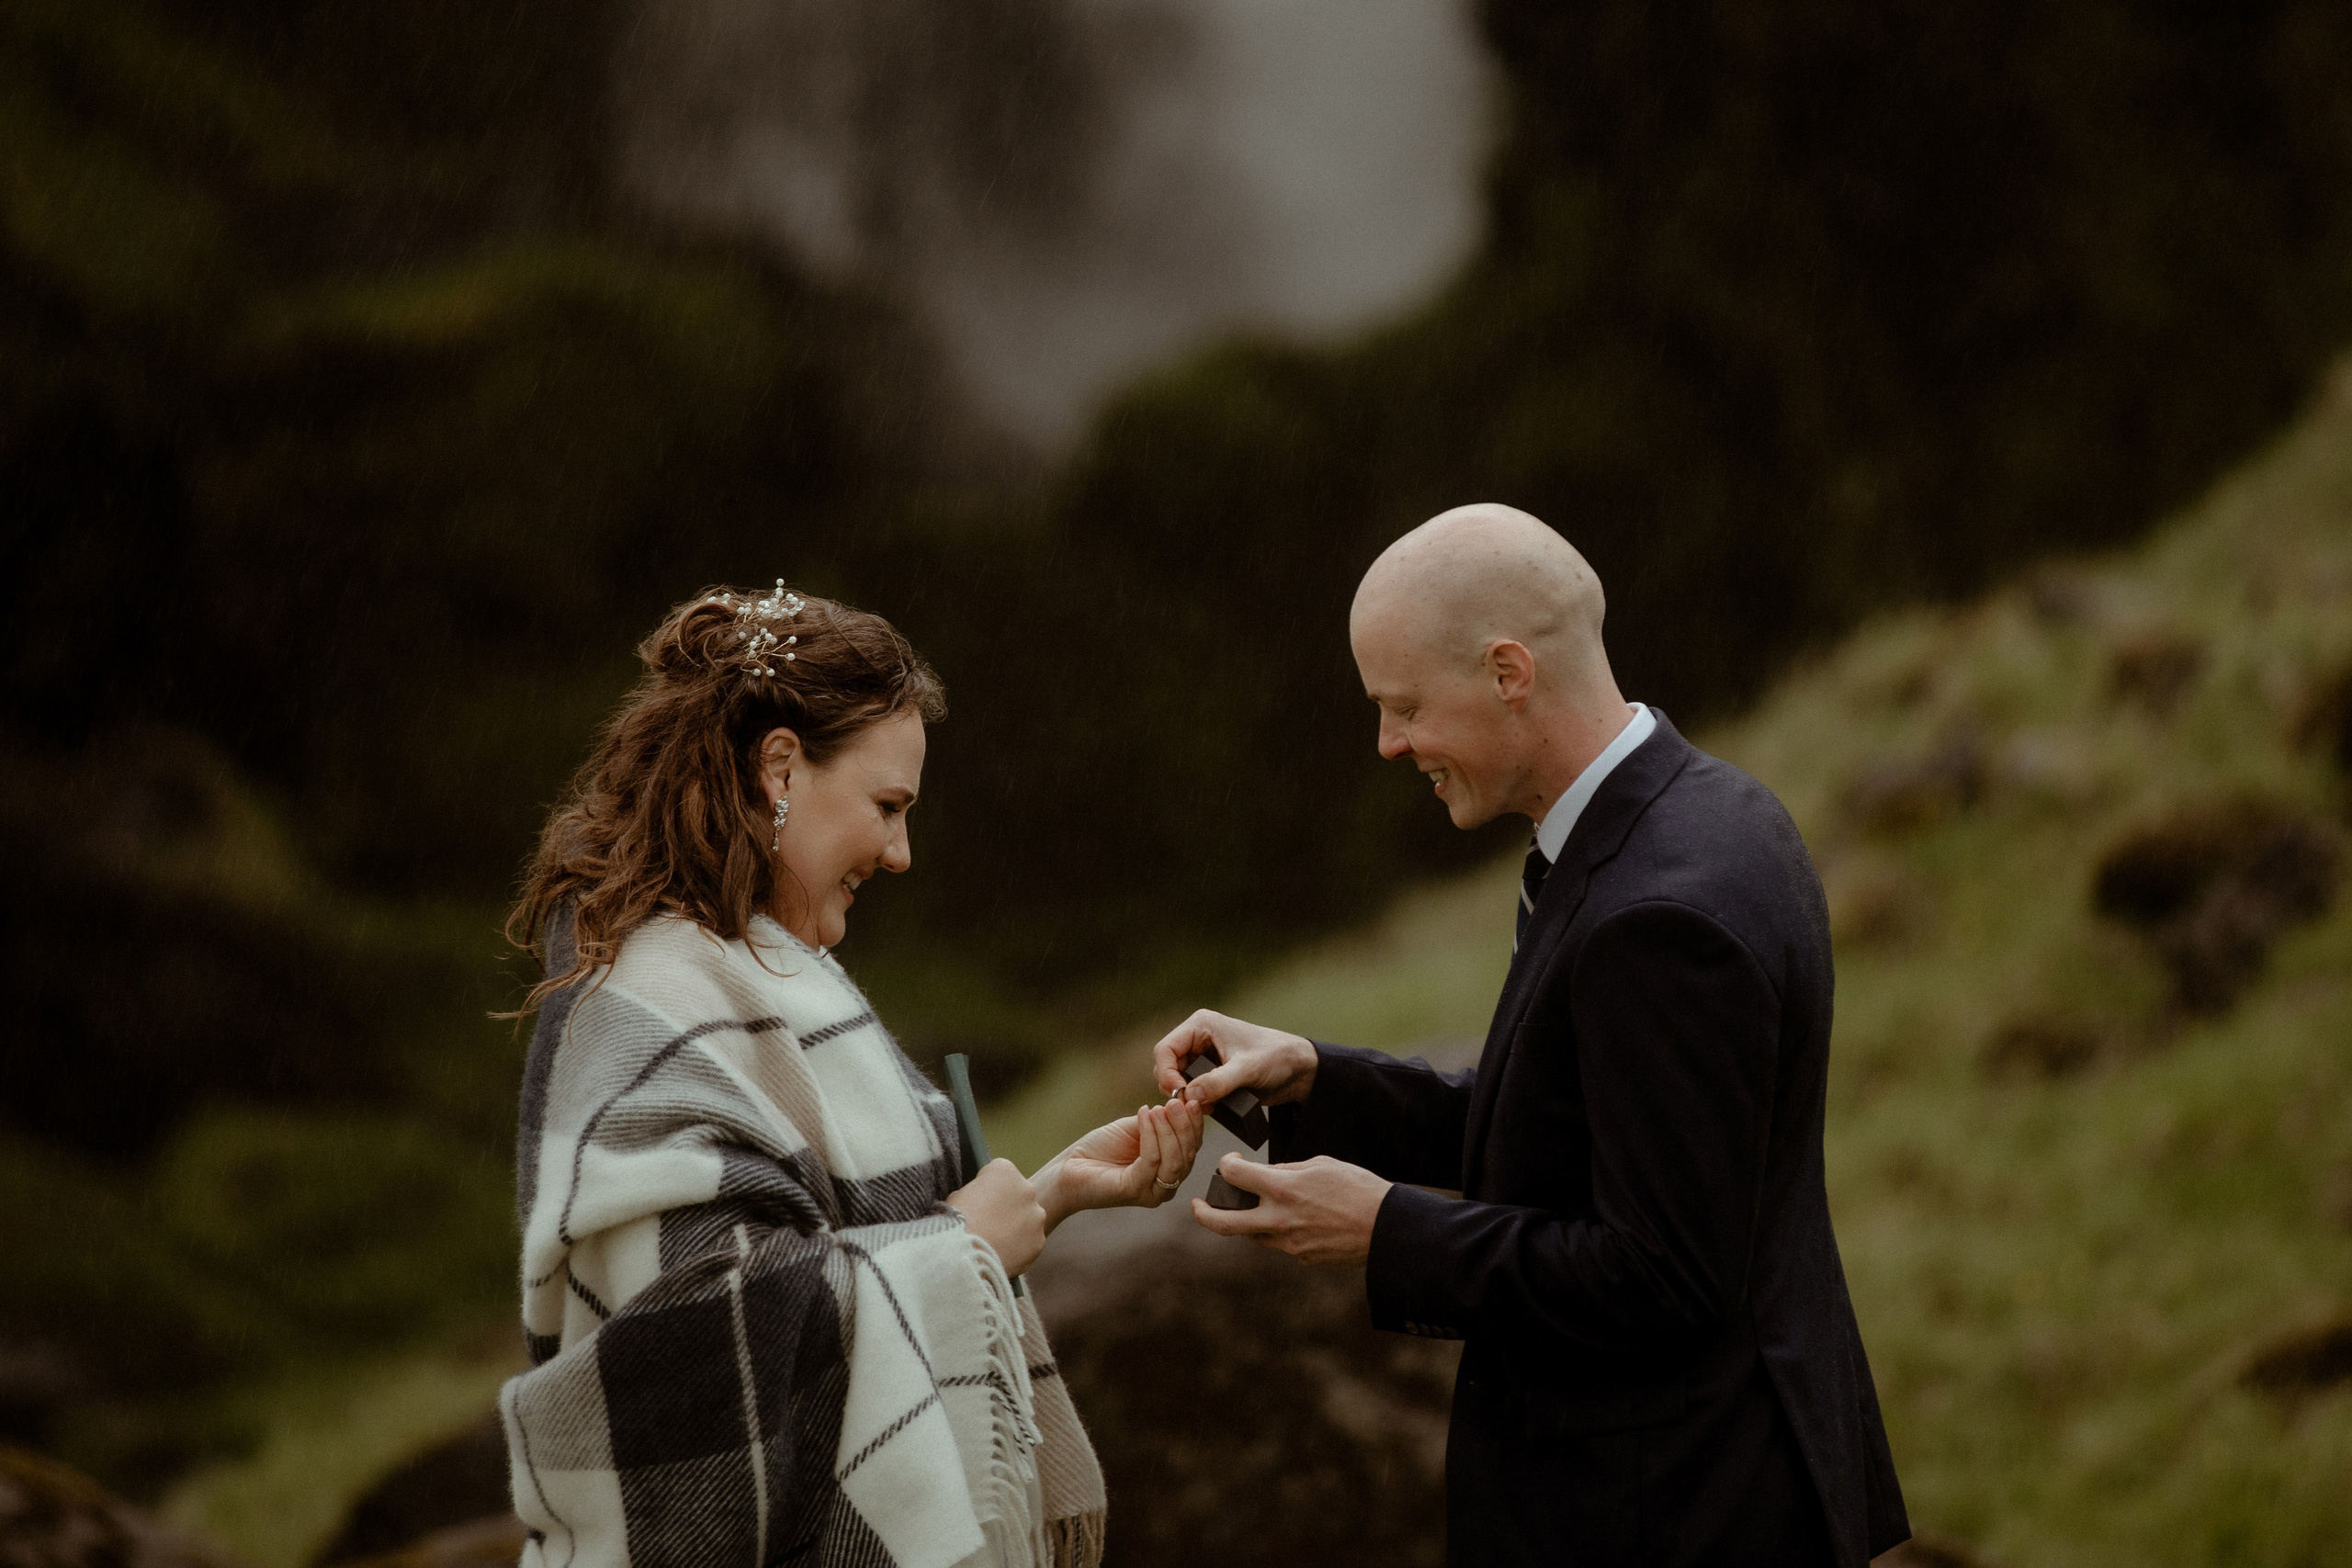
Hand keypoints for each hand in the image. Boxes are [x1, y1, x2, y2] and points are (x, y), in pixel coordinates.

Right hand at [945, 1157, 1046, 1277]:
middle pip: (1017, 1194)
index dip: (986, 1187)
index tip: (977, 1201)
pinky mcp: (1039, 1240)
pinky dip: (1020, 1247)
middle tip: (988, 1224)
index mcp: (1004, 1171)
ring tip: (995, 1242)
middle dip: (1006, 1206)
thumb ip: (975, 1192)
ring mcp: (1036, 1215)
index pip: (998, 1172)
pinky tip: (1002, 1254)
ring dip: (1016, 1226)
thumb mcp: (957, 1195)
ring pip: (1028, 1218)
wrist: (965, 1256)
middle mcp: (1026, 1188)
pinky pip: (1030, 1241)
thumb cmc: (956, 1223)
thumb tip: (978, 1201)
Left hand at [1036, 1101, 1205, 1227]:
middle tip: (1176, 1102)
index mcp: (1169, 1170)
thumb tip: (1178, 1105)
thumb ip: (1157, 1122)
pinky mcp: (1135, 1191)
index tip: (1191, 1100)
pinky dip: (1150, 1135)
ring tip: (1159, 1109)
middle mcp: (1166, 1185)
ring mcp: (1152, 1192)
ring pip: (1174, 1160)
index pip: (1191, 1147)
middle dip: (1183, 1126)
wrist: (1067, 1169)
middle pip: (1187, 1155)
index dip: (1194, 1124)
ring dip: (1168, 1130)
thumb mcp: (1134, 1129)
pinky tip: (1144, 1116)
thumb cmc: (1099, 1150)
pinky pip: (1151, 1161)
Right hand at [1151, 1009, 1317, 1107]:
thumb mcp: (1247, 1069)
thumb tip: (1189, 1095)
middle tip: (1194, 1105)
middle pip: (1167, 1067)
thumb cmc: (1276, 1057)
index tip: (1180, 1094)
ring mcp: (1203, 1058)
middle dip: (1177, 1088)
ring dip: (1188, 1097)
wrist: (1298, 1070)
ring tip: (1207, 1107)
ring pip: (1178, 1081)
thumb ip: (1218, 1082)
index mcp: (1201, 1025)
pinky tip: (1212, 1108)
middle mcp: (1198, 1039)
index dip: (1167, 1073)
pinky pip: (1192, 1090)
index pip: (1165, 1049)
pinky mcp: (1211, 1075)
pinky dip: (1197, 1101)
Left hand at [1189, 1153, 1392, 1266]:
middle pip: (1225, 1223)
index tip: (1231, 1163)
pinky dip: (1278, 1231)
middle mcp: (1279, 1220)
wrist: (1386, 1227)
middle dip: (1203, 1215)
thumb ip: (1287, 1169)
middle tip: (1195, 1207)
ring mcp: (1289, 1243)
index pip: (1234, 1176)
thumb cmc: (1358, 1188)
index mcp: (1283, 1189)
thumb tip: (1266, 1174)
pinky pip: (1279, 1244)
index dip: (1227, 1165)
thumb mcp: (1322, 1164)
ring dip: (1244, 1223)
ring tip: (1247, 1210)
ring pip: (1252, 1236)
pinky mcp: (1301, 1257)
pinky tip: (1296, 1220)